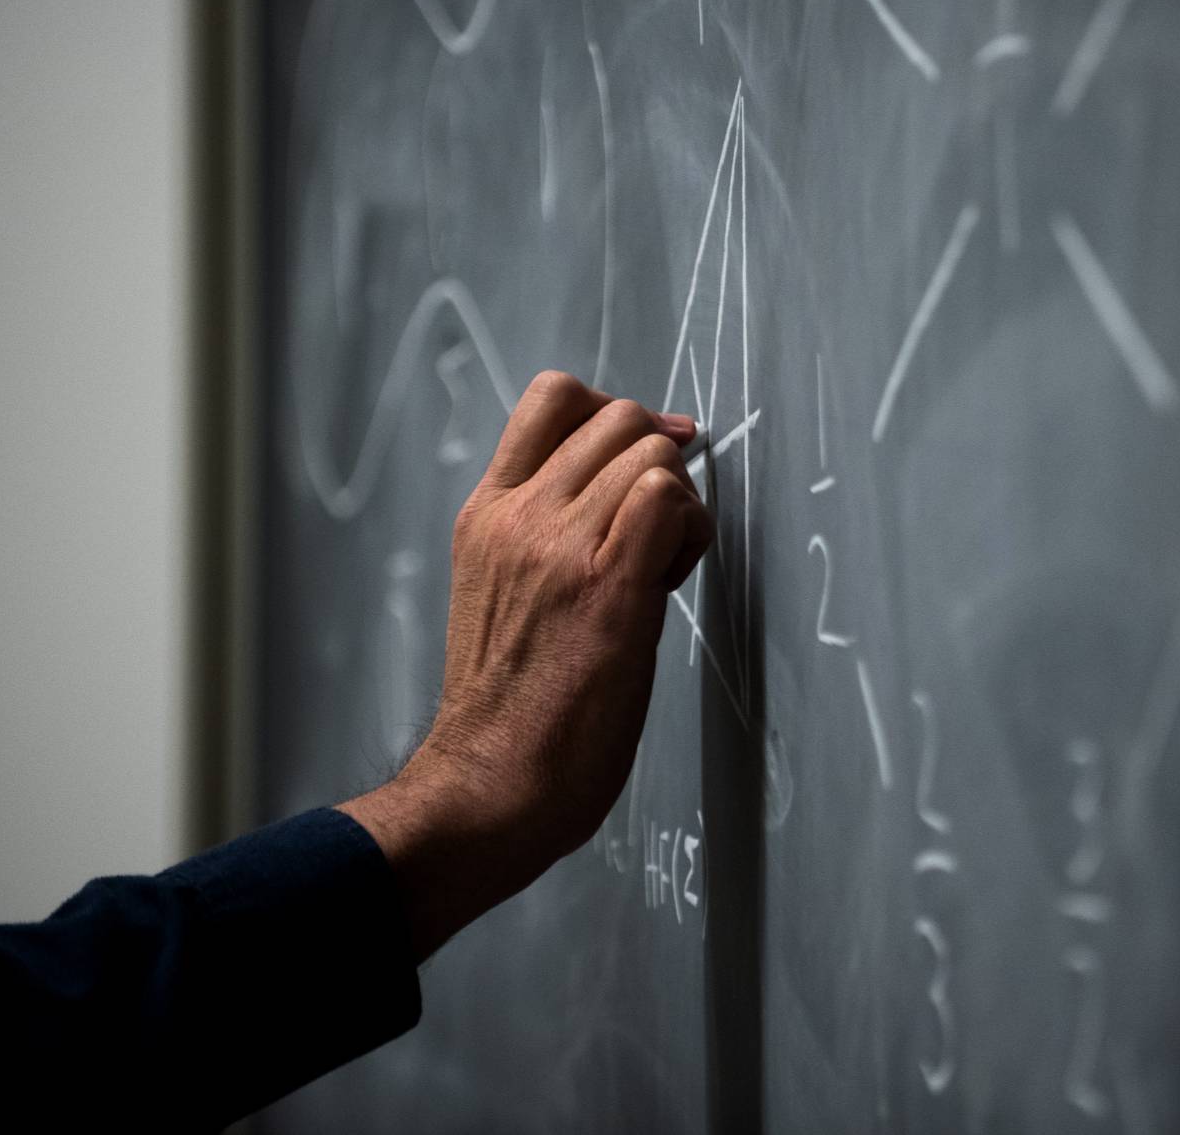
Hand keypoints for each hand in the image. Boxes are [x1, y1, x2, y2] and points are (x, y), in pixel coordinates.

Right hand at [337, 370, 713, 959]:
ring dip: (681, 503)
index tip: (647, 455)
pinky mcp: (606, 587)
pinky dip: (690, 528)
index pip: (553, 397)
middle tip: (657, 531)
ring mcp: (560, 547)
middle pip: (619, 416)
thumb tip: (619, 495)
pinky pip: (667, 498)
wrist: (489, 781)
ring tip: (662, 567)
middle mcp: (520, 516)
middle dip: (658, 460)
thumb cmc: (509, 708)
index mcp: (488, 513)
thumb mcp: (500, 590)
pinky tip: (673, 579)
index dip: (617, 410)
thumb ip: (543, 534)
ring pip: (651, 452)